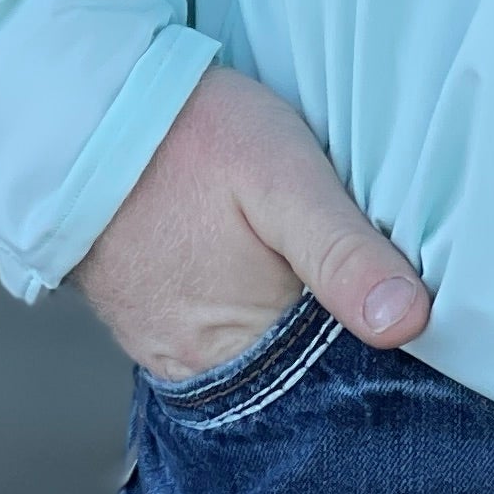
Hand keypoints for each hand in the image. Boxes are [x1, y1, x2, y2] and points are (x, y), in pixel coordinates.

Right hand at [70, 65, 432, 382]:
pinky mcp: (145, 318)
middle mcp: (197, 368)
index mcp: (241, 350)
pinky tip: (261, 262)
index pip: (334, 382)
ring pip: (255, 351)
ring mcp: (164, 346)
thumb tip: (410, 322)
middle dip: (333, 334)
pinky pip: (215, 329)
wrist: (83, 111)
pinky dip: (246, 306)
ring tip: (309, 260)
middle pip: (293, 372)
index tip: (406, 302)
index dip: (375, 343)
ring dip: (289, 318)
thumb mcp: (286, 177)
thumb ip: (345, 252)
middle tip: (358, 265)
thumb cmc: (190, 136)